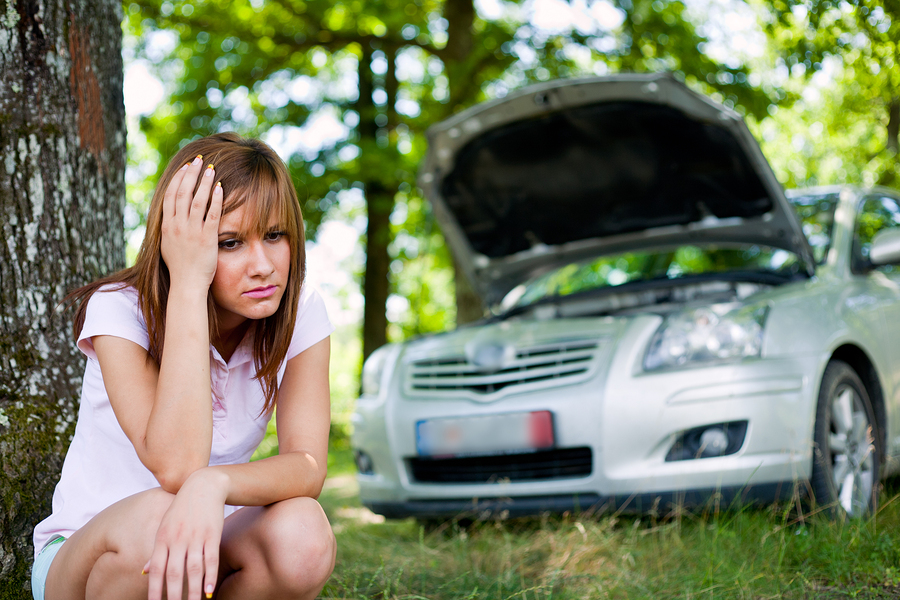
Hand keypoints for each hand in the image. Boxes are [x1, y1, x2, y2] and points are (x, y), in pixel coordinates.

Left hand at [145, 470, 227, 599]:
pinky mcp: (212, 534)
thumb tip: (145, 571)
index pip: (157, 570)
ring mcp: (196, 537)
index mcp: (163, 538)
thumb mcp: (165, 527)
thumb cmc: (182, 509)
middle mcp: (178, 539)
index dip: (155, 590)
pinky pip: (211, 559)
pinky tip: (209, 590)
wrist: (204, 486)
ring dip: (194, 590)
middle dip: (174, 595)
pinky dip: (210, 575)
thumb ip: (156, 550)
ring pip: (193, 568)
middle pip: (174, 572)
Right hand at [160, 155, 223, 290]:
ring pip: (197, 200)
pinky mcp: (206, 238)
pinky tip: (220, 188)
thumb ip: (170, 229)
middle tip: (198, 160)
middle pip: (182, 193)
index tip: (185, 167)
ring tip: (211, 169)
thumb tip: (172, 216)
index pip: (170, 195)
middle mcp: (177, 226)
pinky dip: (215, 199)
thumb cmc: (180, 268)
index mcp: (166, 226)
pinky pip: (212, 214)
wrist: (187, 285)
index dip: (178, 179)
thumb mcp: (168, 245)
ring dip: (204, 182)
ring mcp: (191, 232)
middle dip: (191, 174)